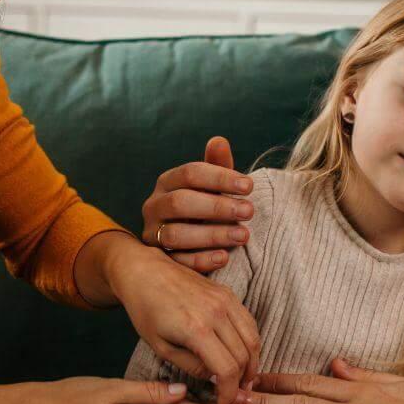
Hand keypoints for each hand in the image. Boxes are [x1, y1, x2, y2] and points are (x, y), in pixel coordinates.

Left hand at [108, 240, 259, 403]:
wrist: (144, 271)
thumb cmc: (146, 309)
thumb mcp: (161, 346)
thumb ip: (191, 366)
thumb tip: (214, 378)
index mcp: (197, 329)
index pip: (227, 370)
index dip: (229, 393)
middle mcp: (216, 312)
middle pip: (244, 356)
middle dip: (242, 381)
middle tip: (235, 395)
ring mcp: (225, 300)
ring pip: (252, 339)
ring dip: (251, 362)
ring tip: (242, 379)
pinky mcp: (228, 293)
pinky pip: (249, 322)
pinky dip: (250, 342)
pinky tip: (241, 354)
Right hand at [141, 136, 253, 274]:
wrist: (191, 241)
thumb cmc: (206, 206)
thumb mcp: (212, 186)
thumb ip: (217, 166)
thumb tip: (219, 140)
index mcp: (167, 182)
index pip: (190, 173)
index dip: (220, 177)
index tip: (249, 186)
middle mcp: (154, 206)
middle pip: (180, 203)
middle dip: (217, 207)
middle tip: (249, 211)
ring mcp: (153, 234)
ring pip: (175, 234)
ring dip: (212, 235)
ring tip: (243, 235)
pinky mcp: (159, 260)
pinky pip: (177, 262)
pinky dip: (201, 260)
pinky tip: (225, 257)